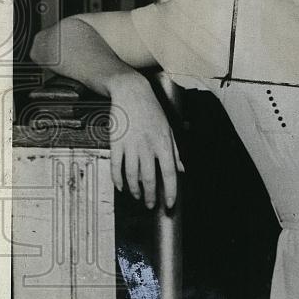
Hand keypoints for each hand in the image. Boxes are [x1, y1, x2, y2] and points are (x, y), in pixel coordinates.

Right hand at [106, 73, 184, 209]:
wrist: (131, 93)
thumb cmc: (152, 110)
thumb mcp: (168, 129)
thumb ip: (175, 151)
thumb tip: (182, 169)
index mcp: (164, 143)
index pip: (169, 173)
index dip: (170, 191)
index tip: (170, 204)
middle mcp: (148, 147)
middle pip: (149, 178)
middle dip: (151, 195)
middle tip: (152, 205)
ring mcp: (130, 146)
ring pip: (132, 176)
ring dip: (135, 190)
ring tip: (138, 196)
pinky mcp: (116, 143)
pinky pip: (116, 167)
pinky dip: (118, 179)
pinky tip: (121, 186)